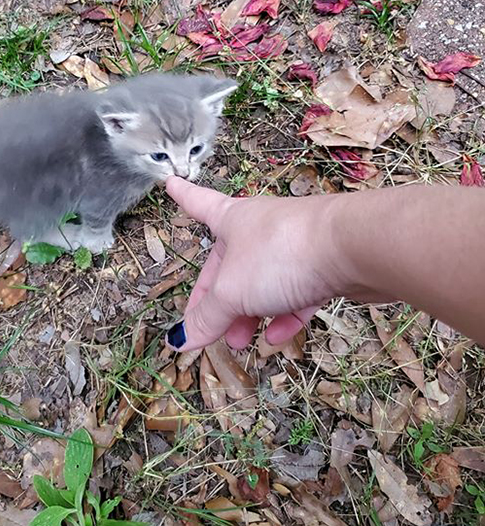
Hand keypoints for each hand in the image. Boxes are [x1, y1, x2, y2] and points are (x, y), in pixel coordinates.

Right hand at [165, 177, 338, 351]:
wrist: (353, 248)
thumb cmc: (281, 254)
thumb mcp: (231, 292)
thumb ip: (206, 317)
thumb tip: (178, 339)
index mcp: (232, 221)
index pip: (199, 205)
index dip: (184, 197)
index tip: (172, 184)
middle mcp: (261, 228)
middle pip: (231, 264)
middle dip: (219, 300)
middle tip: (211, 331)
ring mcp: (294, 246)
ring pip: (264, 283)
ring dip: (250, 315)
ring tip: (243, 342)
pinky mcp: (324, 266)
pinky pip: (296, 293)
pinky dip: (285, 315)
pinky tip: (279, 337)